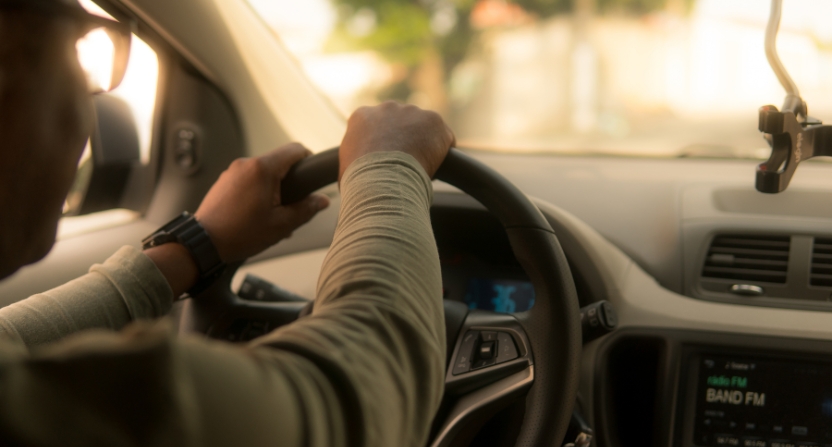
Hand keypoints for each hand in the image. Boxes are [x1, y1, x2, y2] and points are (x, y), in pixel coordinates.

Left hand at [194, 143, 329, 262]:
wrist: (203, 243)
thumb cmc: (240, 234)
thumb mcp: (281, 225)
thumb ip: (306, 209)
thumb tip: (322, 200)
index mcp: (263, 169)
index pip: (295, 150)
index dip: (308, 160)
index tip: (312, 175)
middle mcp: (246, 164)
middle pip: (278, 162)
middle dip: (289, 182)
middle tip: (291, 206)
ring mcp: (232, 171)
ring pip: (263, 172)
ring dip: (272, 189)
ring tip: (271, 216)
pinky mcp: (224, 181)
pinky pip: (248, 180)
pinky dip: (257, 192)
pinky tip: (256, 215)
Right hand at [339, 101, 455, 180]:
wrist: (382, 180)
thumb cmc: (360, 181)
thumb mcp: (345, 168)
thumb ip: (353, 162)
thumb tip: (354, 177)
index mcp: (362, 116)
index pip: (377, 127)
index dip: (384, 145)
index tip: (388, 161)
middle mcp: (386, 108)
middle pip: (401, 123)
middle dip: (405, 140)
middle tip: (406, 165)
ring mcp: (411, 112)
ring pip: (423, 128)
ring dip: (424, 145)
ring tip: (420, 168)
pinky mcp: (433, 120)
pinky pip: (443, 137)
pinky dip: (443, 152)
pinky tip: (437, 167)